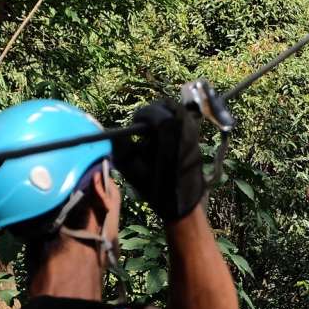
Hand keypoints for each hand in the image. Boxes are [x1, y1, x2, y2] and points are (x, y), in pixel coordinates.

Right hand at [112, 99, 204, 222]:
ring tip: (153, 133)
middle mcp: (184, 129)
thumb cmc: (156, 189)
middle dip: (152, 113)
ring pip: (176, 110)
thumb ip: (120, 147)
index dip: (142, 115)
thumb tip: (112, 131)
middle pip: (166, 106)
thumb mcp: (132, 170)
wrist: (183, 203)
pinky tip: (164, 139)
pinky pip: (183, 118)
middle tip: (143, 127)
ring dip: (162, 116)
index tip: (135, 124)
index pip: (154, 111)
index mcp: (170, 134)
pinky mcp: (196, 137)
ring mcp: (193, 132)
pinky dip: (171, 122)